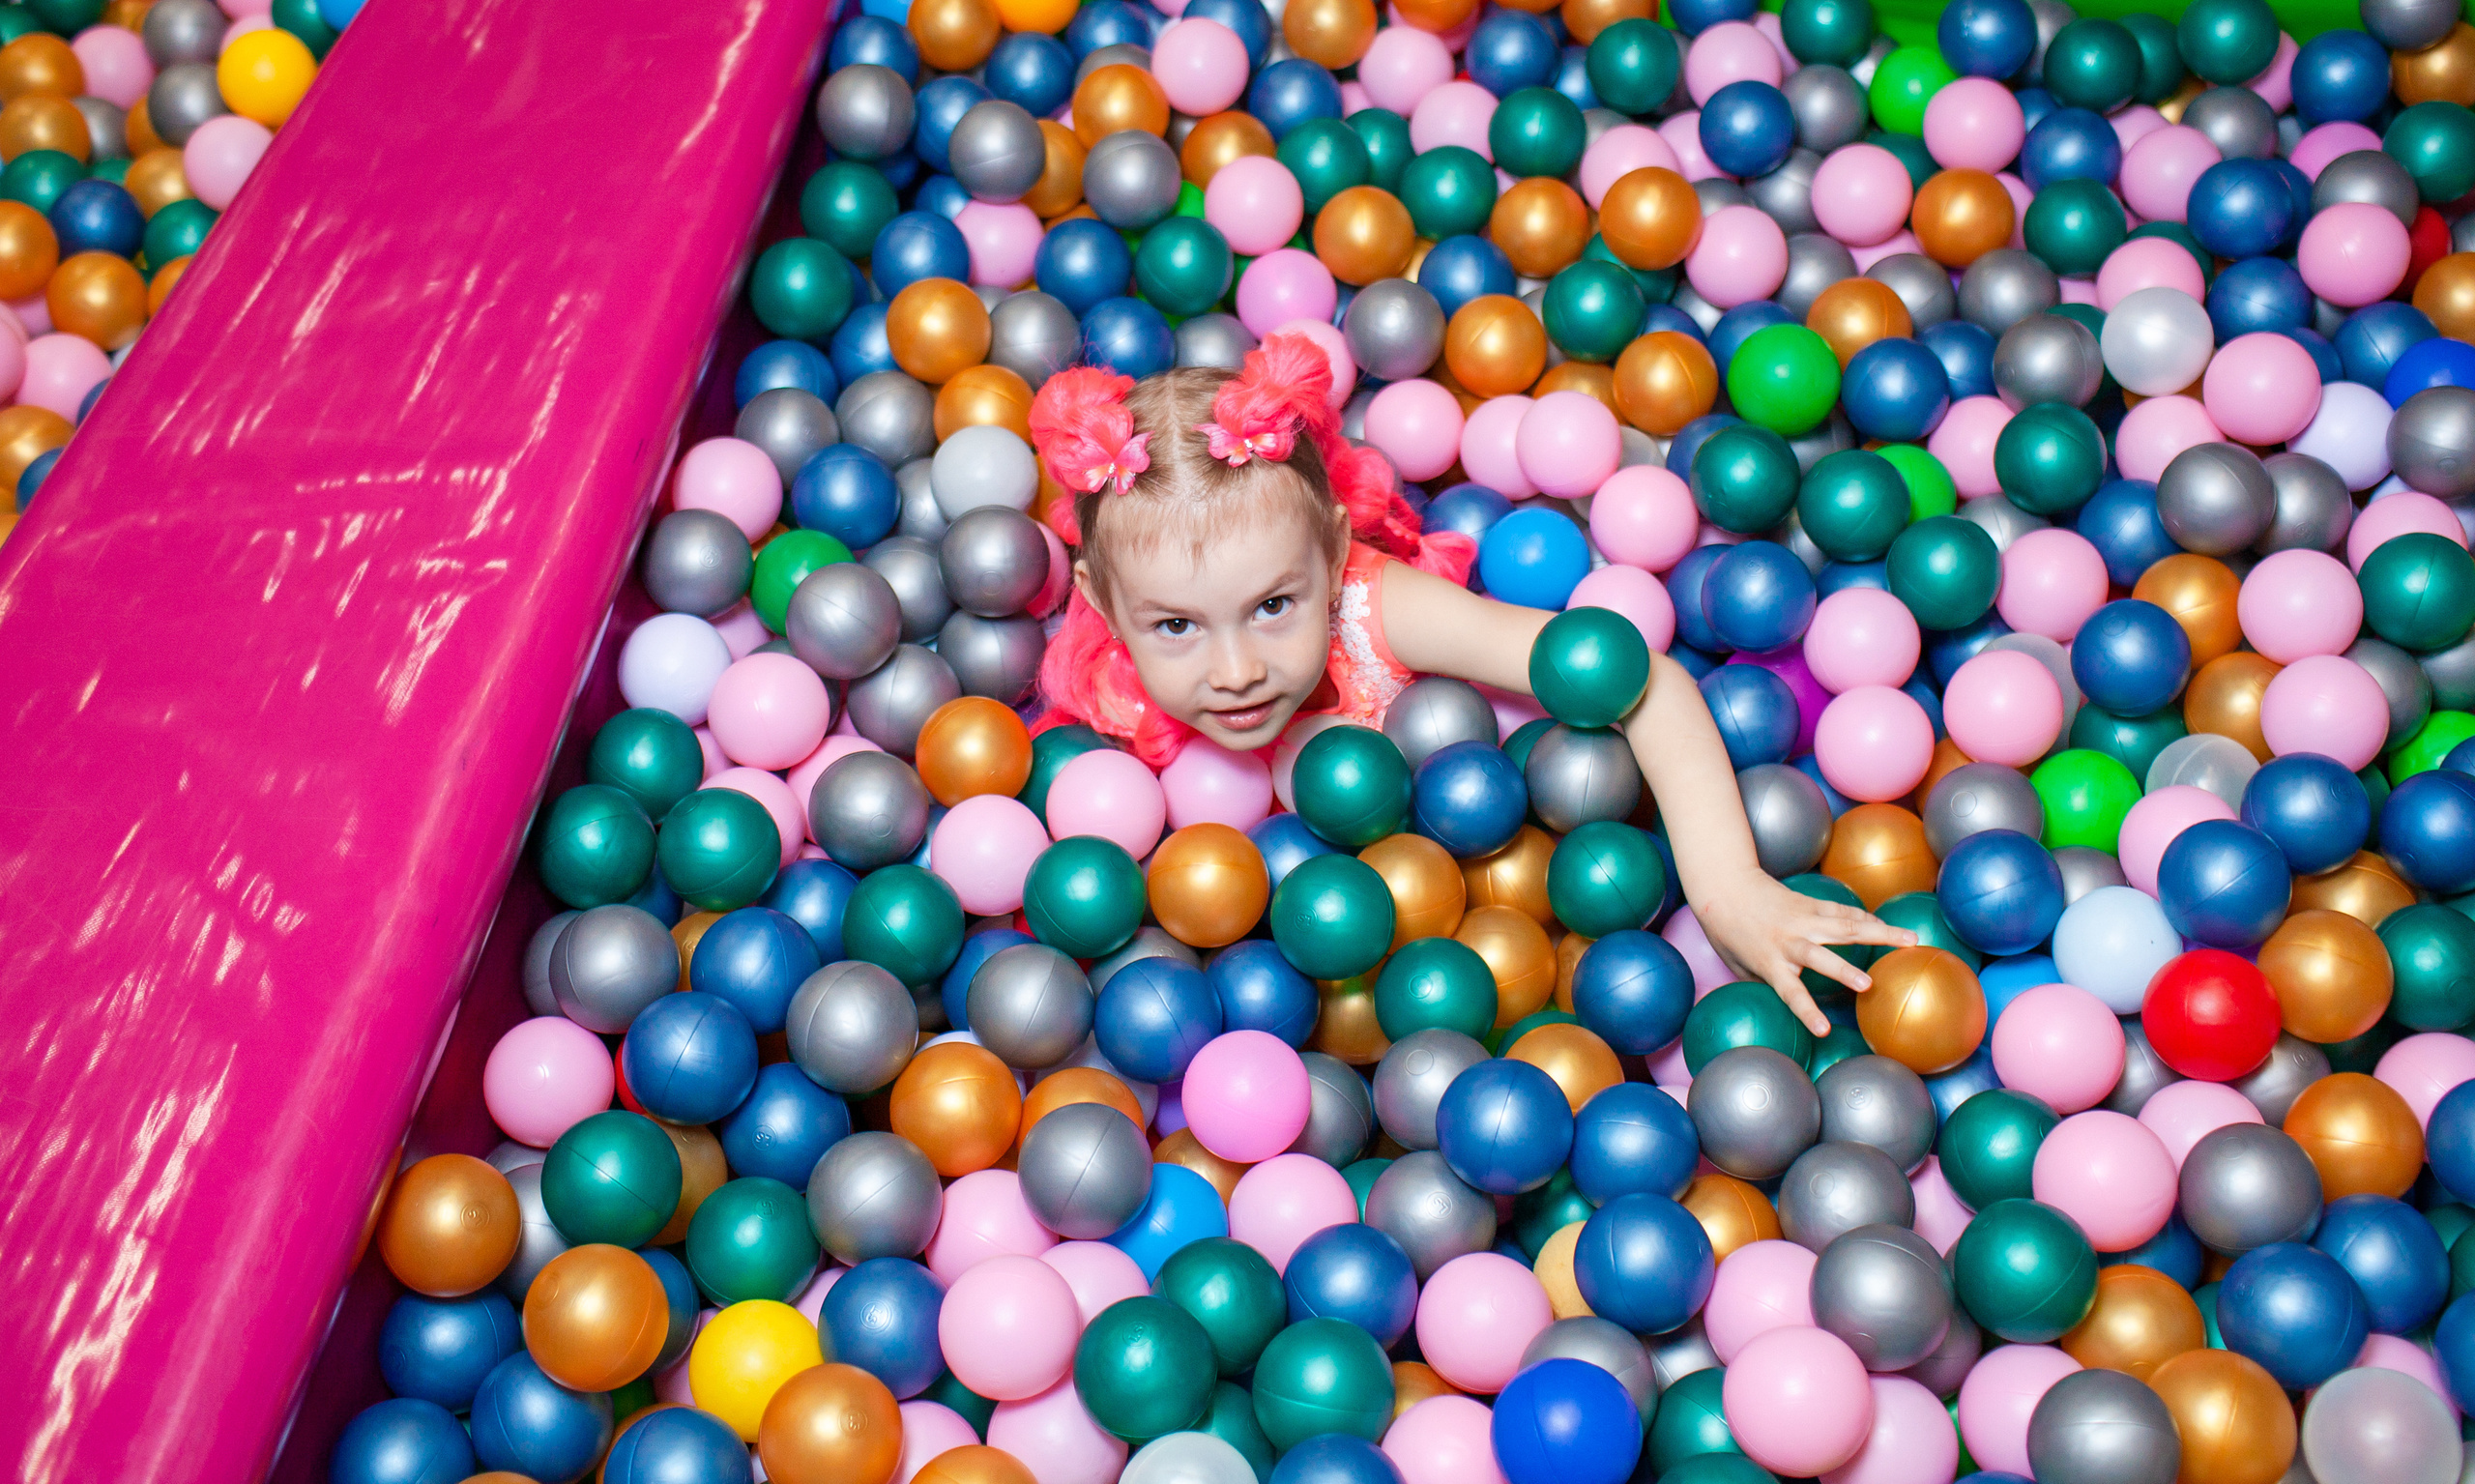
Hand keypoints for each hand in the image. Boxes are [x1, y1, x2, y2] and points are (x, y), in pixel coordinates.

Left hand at [1689, 870, 1919, 1036]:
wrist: (1725, 887)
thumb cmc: (1729, 933)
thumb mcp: (1739, 967)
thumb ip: (1766, 984)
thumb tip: (1788, 1004)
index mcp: (1770, 962)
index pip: (1791, 993)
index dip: (1808, 1012)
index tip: (1825, 1030)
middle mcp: (1790, 941)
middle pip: (1823, 957)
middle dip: (1845, 971)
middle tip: (1868, 985)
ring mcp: (1803, 919)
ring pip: (1845, 926)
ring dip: (1880, 933)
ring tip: (1911, 940)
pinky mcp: (1811, 903)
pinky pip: (1843, 911)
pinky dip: (1865, 918)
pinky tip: (1887, 926)